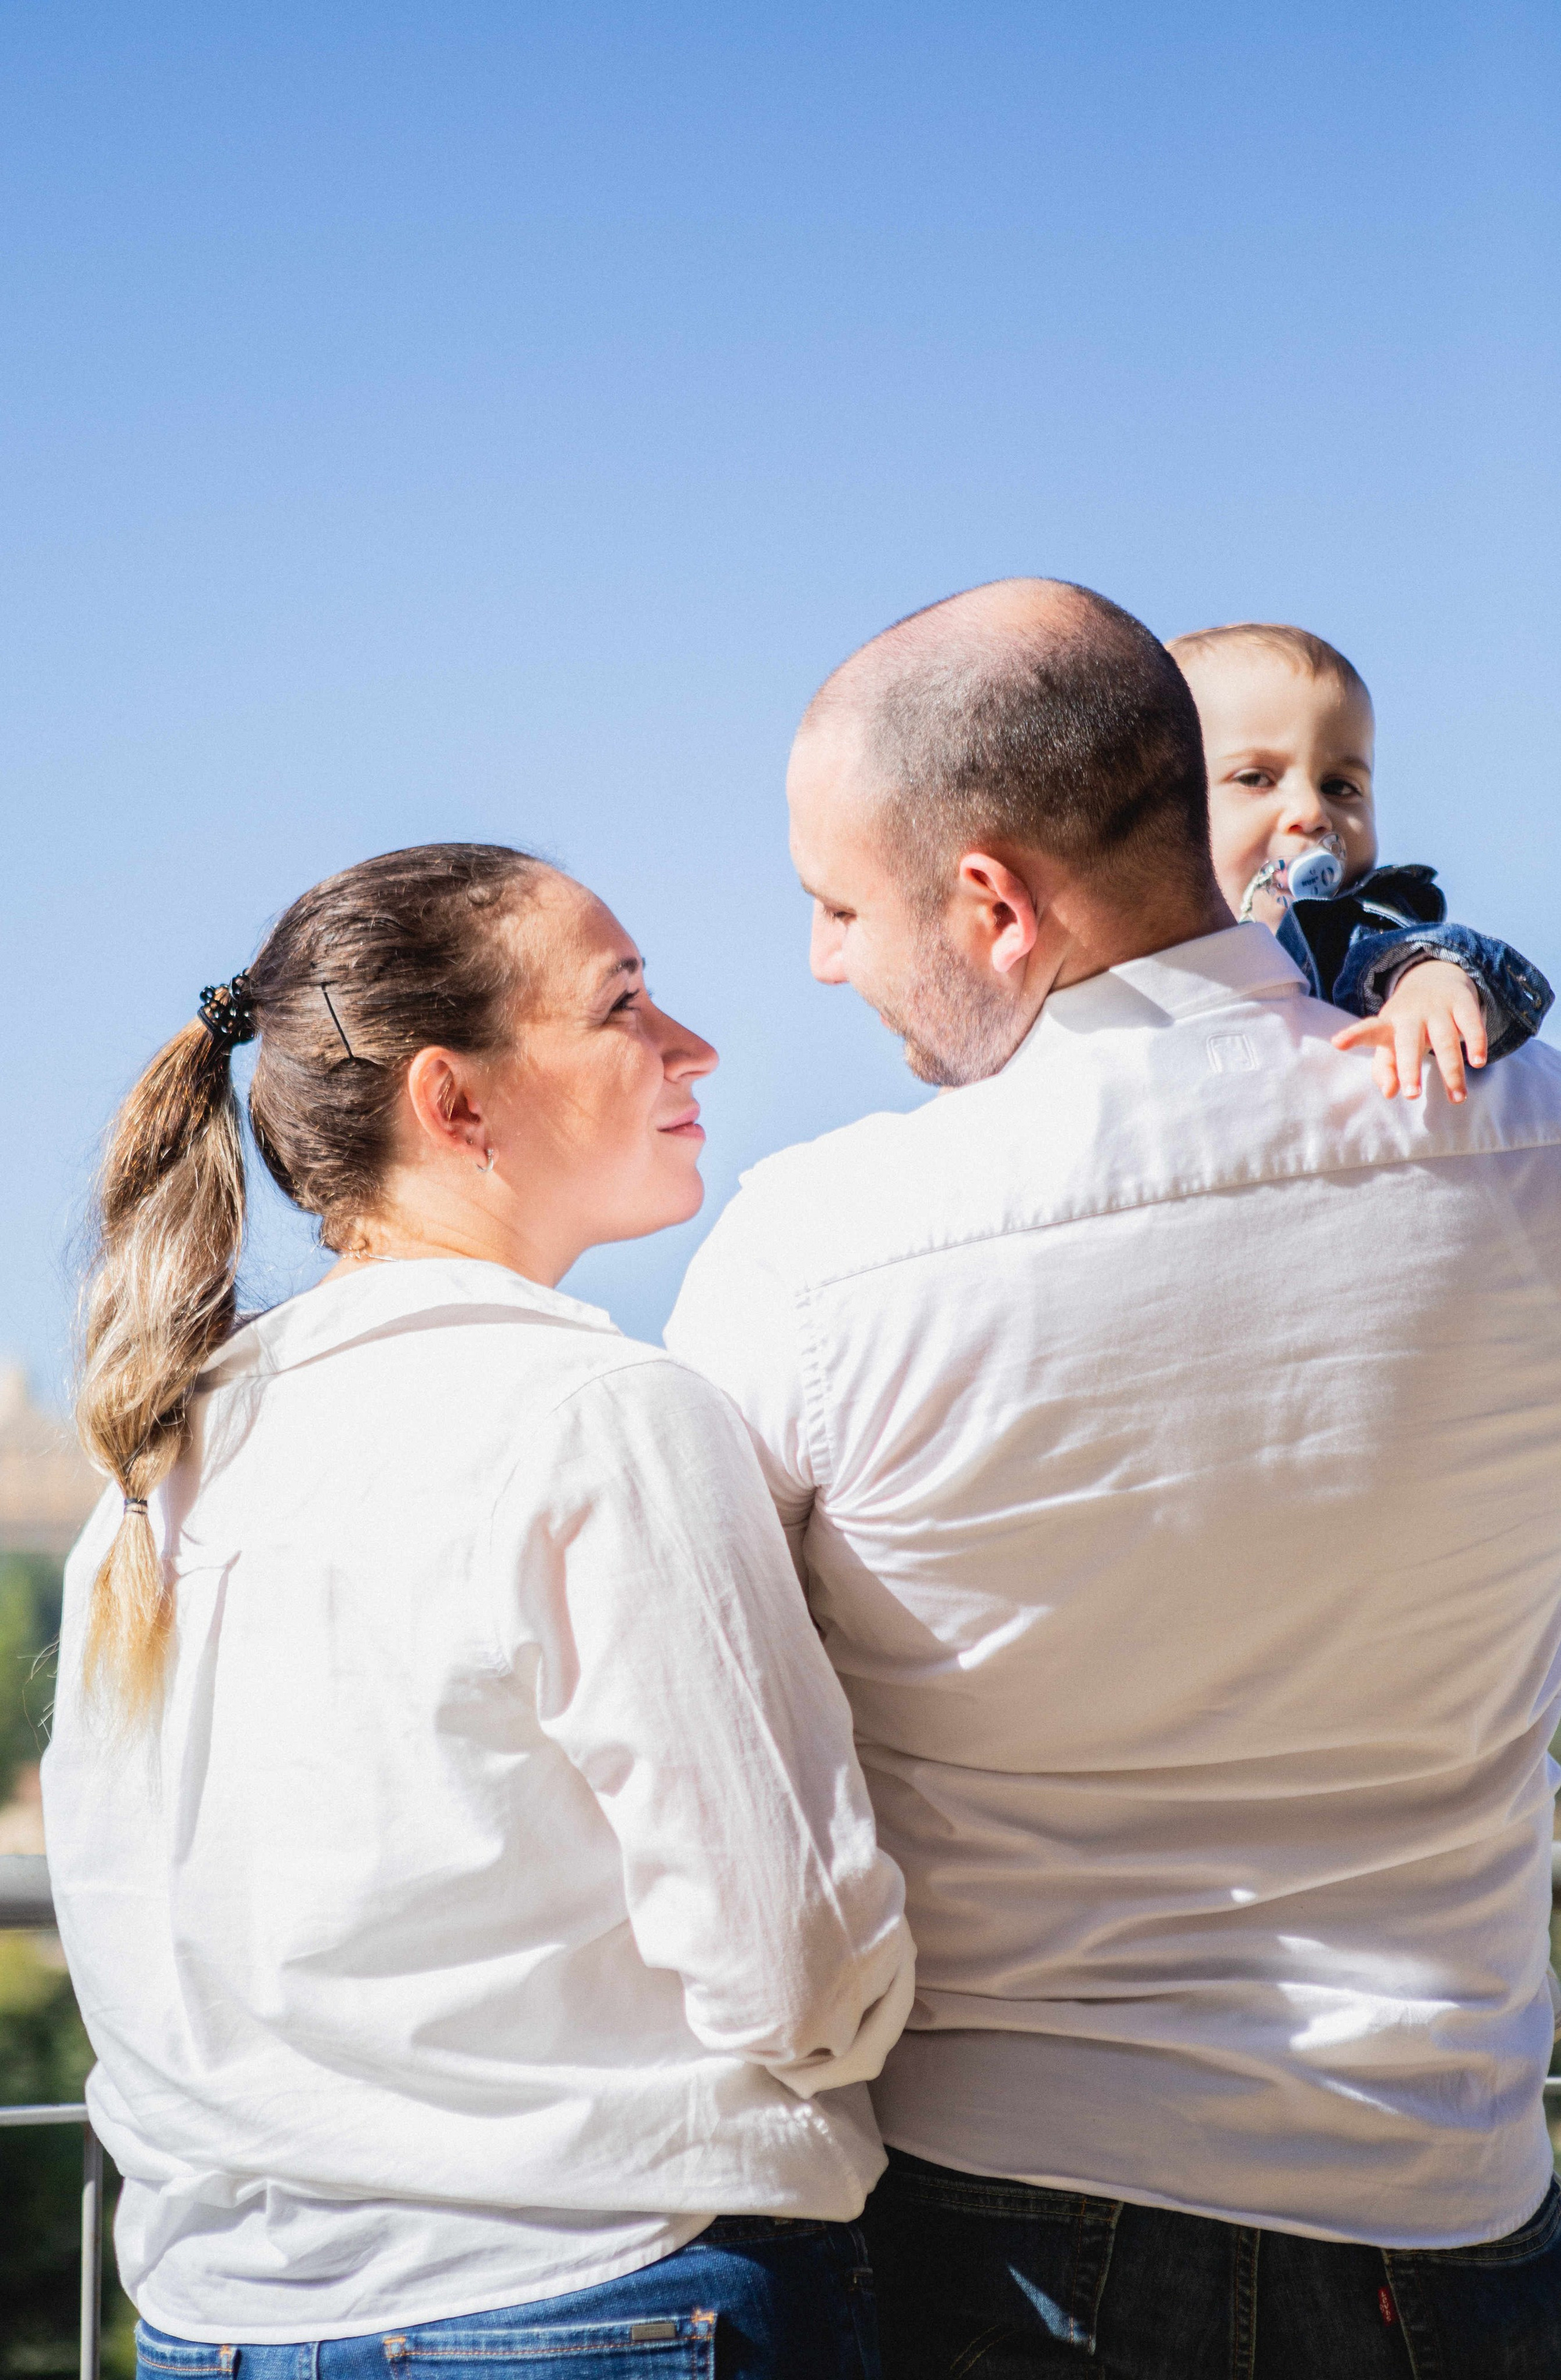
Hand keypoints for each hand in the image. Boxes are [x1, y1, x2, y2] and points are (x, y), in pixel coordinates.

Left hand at [1331, 959, 1487, 1101]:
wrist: (1436, 978)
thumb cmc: (1408, 1023)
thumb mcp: (1391, 1040)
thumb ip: (1384, 1067)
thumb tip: (1388, 1093)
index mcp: (1389, 1023)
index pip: (1369, 1030)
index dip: (1354, 1036)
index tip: (1337, 1043)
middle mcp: (1412, 1015)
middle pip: (1409, 1041)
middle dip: (1409, 1067)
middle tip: (1411, 1095)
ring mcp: (1438, 1008)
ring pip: (1445, 1040)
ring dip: (1451, 1071)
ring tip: (1456, 1098)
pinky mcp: (1463, 1003)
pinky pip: (1471, 1023)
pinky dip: (1476, 1042)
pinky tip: (1477, 1062)